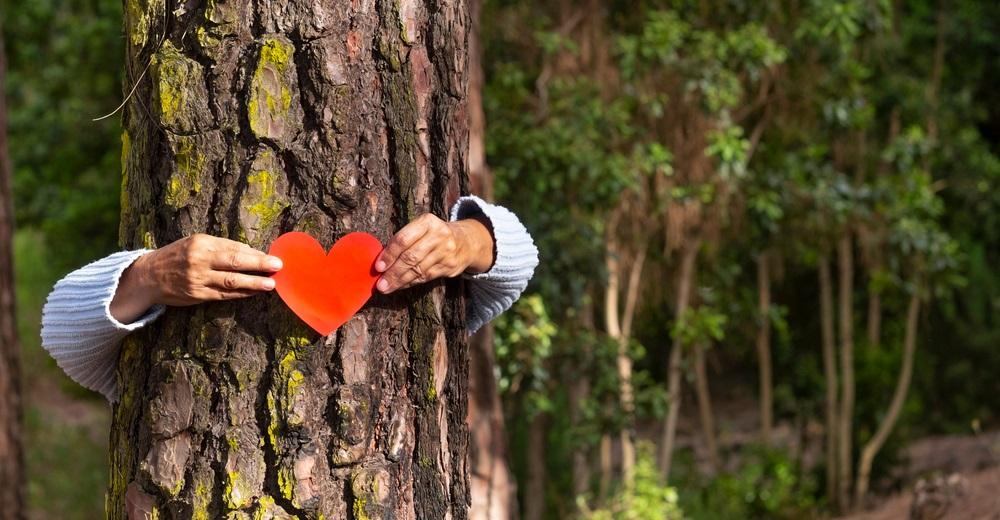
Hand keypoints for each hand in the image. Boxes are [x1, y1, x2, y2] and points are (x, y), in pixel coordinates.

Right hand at [110, 234, 283, 323]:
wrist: (148, 276)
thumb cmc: (177, 256)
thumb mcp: (195, 243)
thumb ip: (220, 247)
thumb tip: (251, 252)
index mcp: (201, 243)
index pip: (233, 247)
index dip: (254, 253)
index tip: (272, 256)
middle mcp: (199, 260)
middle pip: (235, 262)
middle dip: (259, 264)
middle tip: (278, 265)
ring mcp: (198, 279)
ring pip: (231, 281)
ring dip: (254, 283)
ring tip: (271, 284)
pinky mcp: (197, 295)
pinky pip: (224, 295)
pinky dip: (241, 294)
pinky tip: (254, 292)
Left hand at [374, 213, 493, 293]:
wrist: (466, 241)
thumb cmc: (434, 235)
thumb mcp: (422, 228)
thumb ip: (404, 240)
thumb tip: (382, 260)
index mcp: (427, 222)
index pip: (403, 239)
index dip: (389, 254)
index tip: (378, 267)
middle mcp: (438, 235)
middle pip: (411, 257)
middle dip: (393, 272)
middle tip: (381, 283)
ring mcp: (446, 251)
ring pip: (418, 270)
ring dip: (400, 281)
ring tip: (387, 287)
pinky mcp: (450, 266)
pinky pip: (426, 277)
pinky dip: (411, 282)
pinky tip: (401, 285)